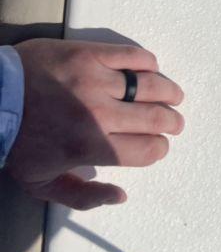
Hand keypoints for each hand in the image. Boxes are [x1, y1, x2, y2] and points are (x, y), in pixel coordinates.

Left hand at [3, 39, 183, 208]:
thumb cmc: (15, 141)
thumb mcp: (41, 183)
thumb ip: (83, 196)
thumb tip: (121, 195)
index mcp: (91, 146)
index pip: (147, 149)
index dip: (159, 149)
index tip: (157, 146)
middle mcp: (100, 113)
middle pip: (156, 118)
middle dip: (171, 123)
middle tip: (174, 122)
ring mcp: (96, 80)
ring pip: (151, 85)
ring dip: (170, 93)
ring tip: (174, 96)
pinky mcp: (90, 54)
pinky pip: (133, 55)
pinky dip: (149, 63)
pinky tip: (151, 70)